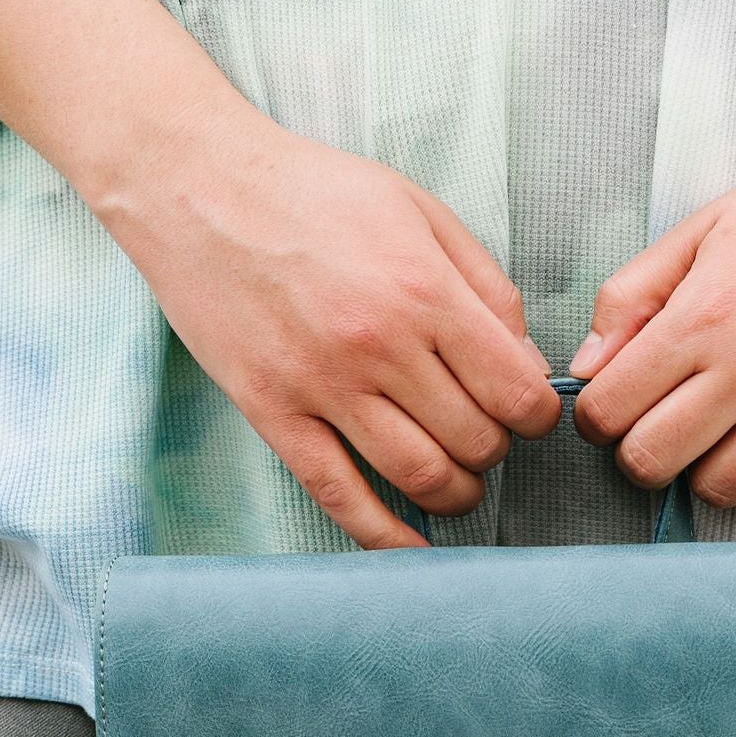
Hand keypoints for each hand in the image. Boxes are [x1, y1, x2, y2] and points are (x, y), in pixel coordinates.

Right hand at [0, 0, 556, 549]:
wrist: (197, 189)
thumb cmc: (312, 193)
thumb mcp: (418, 211)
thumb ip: (484, 284)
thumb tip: (526, 361)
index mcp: (424, 290)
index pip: (517, 391)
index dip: (538, 414)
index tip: (531, 412)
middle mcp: (379, 346)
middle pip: (476, 441)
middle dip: (497, 448)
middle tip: (487, 433)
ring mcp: (321, 386)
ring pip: (420, 477)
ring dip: (456, 493)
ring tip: (456, 478)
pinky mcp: (274, 414)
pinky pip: (339, 495)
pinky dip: (385, 534)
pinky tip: (412, 547)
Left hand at [570, 0, 735, 526]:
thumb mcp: (703, 229)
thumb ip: (631, 295)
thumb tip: (583, 370)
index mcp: (707, 314)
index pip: (608, 410)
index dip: (598, 417)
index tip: (618, 405)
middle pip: (651, 462)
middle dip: (641, 452)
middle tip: (663, 426)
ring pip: (718, 490)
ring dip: (704, 474)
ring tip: (720, 437)